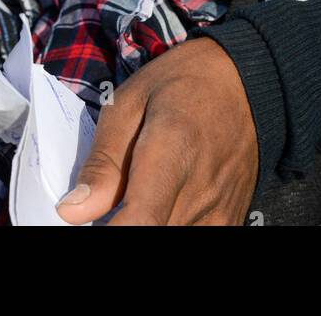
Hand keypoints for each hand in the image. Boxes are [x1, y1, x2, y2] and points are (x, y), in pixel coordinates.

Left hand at [56, 36, 258, 225]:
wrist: (248, 83)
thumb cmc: (182, 83)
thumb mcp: (130, 102)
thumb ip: (103, 161)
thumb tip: (72, 212)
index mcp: (172, 150)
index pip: (140, 221)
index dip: (109, 230)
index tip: (83, 220)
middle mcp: (201, 191)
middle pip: (148, 234)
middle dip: (117, 223)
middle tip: (108, 197)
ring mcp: (219, 213)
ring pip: (167, 237)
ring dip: (142, 222)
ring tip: (134, 194)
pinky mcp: (229, 224)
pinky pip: (189, 237)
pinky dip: (167, 224)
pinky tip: (159, 203)